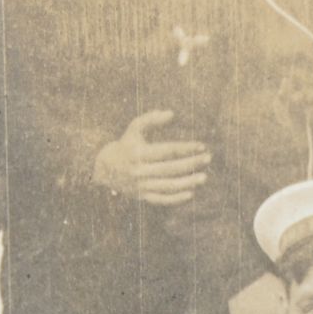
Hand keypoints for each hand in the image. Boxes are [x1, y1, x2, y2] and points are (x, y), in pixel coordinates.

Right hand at [92, 109, 209, 204]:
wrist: (104, 169)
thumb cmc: (126, 145)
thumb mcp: (134, 129)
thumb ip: (151, 119)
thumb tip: (171, 113)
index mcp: (138, 153)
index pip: (166, 151)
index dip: (185, 148)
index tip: (201, 145)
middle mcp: (139, 171)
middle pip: (170, 168)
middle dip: (191, 163)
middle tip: (208, 158)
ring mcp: (140, 185)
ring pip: (167, 186)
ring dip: (187, 182)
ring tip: (204, 177)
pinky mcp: (141, 197)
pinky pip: (161, 200)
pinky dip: (176, 199)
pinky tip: (191, 193)